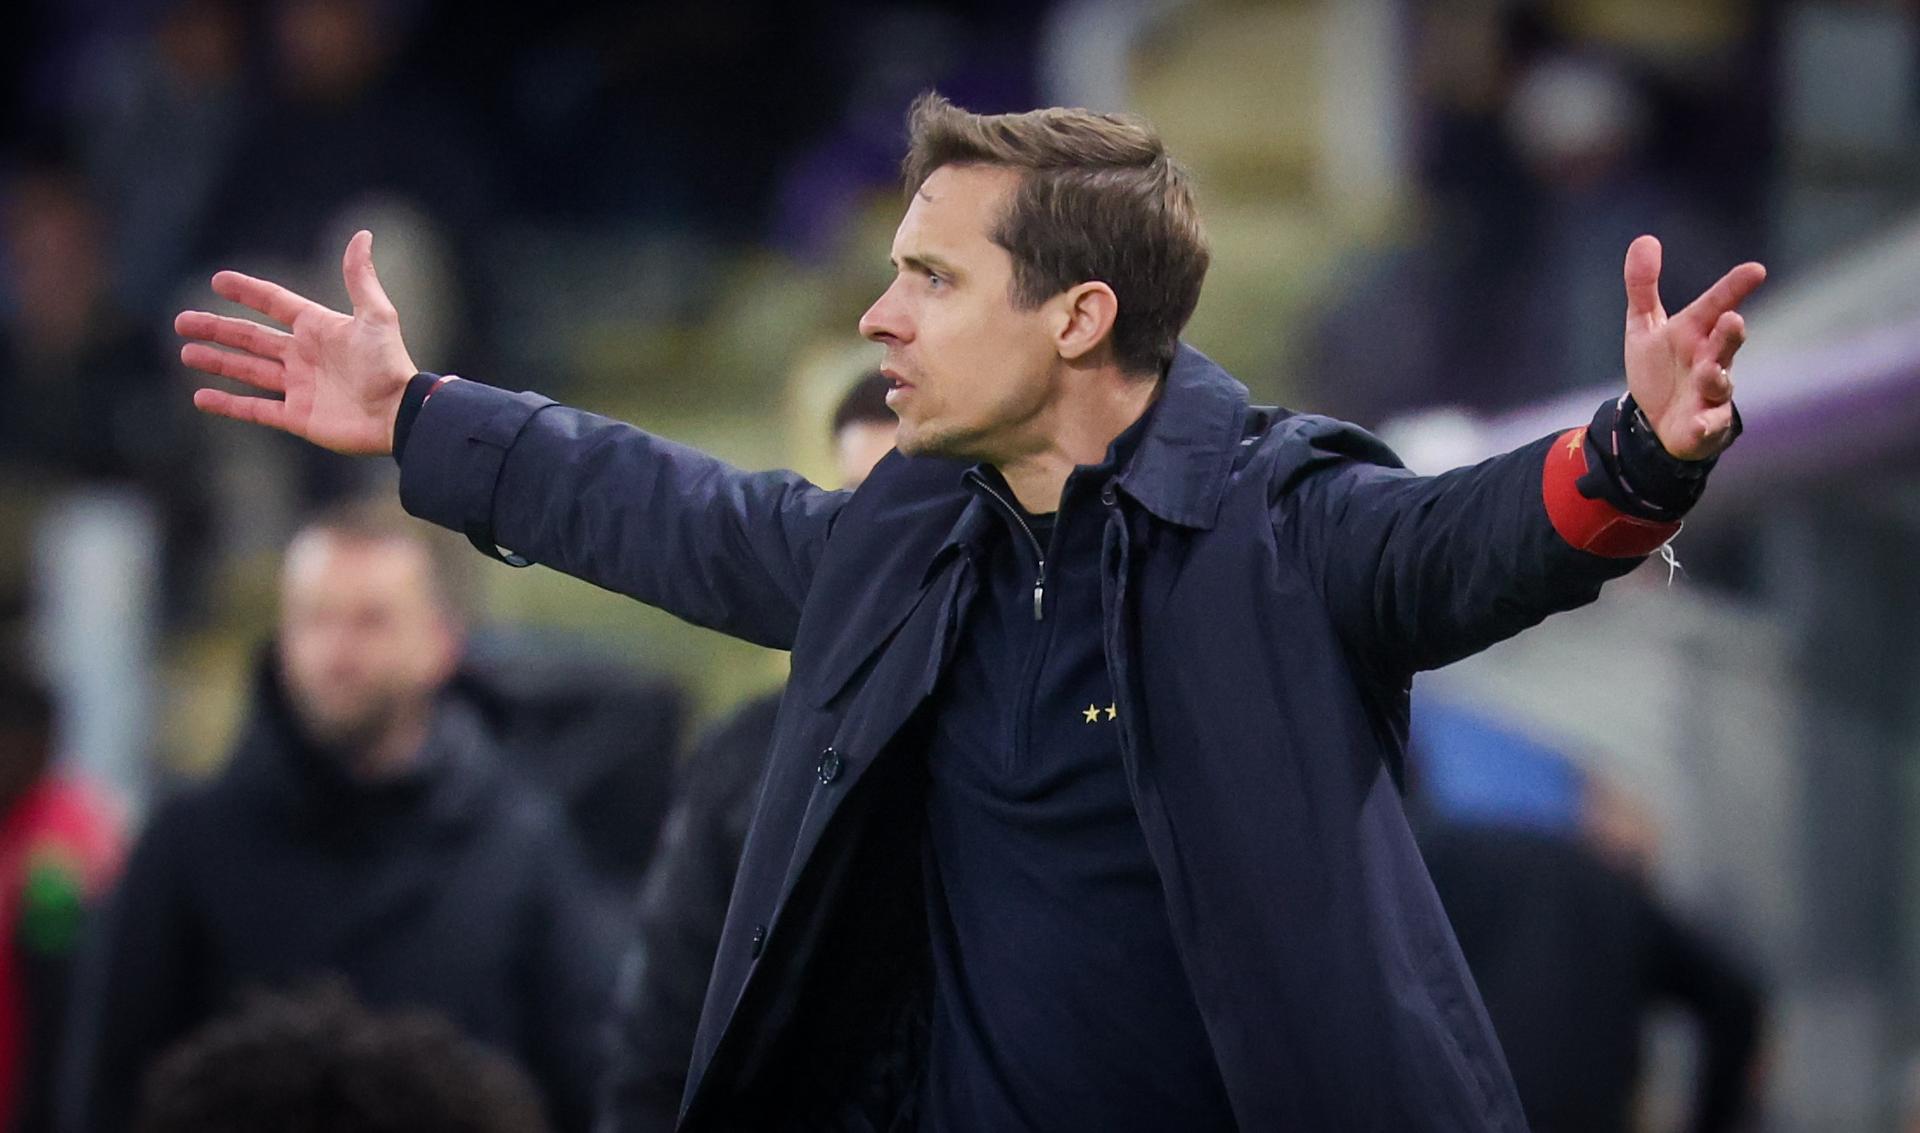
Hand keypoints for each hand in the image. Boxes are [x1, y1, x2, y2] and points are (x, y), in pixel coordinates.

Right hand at [177, 230, 416, 455]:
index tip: (218, 281)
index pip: (275, 304)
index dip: (248, 292)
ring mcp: (299, 387)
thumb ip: (360, 278)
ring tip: (186, 352)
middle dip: (217, 329)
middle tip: (181, 321)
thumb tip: (362, 235)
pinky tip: (200, 397)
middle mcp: (305, 356)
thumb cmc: (389, 364)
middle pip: (252, 338)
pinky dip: (228, 405)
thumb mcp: (376, 316)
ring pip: (248, 371)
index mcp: (318, 329)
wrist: (398, 414)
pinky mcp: (298, 417)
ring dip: (217, 362)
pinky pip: (256, 409)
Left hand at [1622, 235, 1765, 460]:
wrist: (1656, 422)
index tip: (1755, 270)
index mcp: (1696, 332)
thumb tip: (1644, 239)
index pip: (1716, 305)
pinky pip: (1708, 426)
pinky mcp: (1705, 425)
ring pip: (1721, 383)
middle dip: (1731, 333)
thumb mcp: (1645, 327)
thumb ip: (1643, 286)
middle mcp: (1709, 359)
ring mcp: (1710, 393)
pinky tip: (1700, 424)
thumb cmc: (1659, 369)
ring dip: (1717, 377)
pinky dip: (1705, 425)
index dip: (1734, 288)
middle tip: (1733, 320)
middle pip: (1726, 343)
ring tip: (1709, 370)